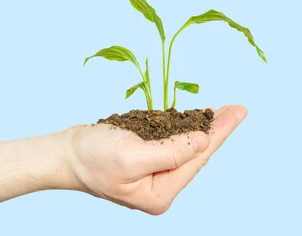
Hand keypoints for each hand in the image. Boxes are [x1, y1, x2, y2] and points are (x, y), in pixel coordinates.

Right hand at [66, 105, 246, 214]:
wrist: (63, 154)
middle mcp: (161, 186)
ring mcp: (155, 174)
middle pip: (197, 153)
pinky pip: (174, 143)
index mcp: (160, 192)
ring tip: (225, 112)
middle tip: (238, 109)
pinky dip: (187, 128)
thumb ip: (171, 151)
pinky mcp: (149, 160)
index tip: (237, 112)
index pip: (198, 158)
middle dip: (217, 129)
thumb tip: (203, 140)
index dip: (219, 132)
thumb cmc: (91, 157)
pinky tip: (199, 119)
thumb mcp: (132, 156)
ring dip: (205, 127)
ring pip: (188, 147)